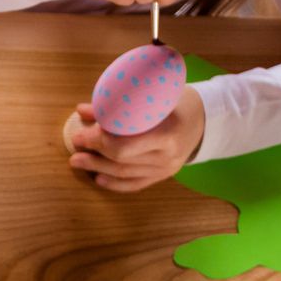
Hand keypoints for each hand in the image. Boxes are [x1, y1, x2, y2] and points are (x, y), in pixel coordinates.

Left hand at [66, 88, 205, 191]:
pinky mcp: (164, 175)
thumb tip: (83, 110)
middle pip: (121, 160)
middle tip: (75, 145)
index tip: (82, 132)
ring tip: (77, 161)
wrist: (205, 119)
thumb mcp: (154, 95)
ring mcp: (167, 168)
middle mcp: (168, 155)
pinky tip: (98, 178)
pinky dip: (114, 183)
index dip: (99, 140)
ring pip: (125, 173)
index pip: (124, 145)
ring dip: (97, 168)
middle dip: (94, 153)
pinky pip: (135, 184)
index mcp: (167, 132)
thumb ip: (120, 104)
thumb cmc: (177, 102)